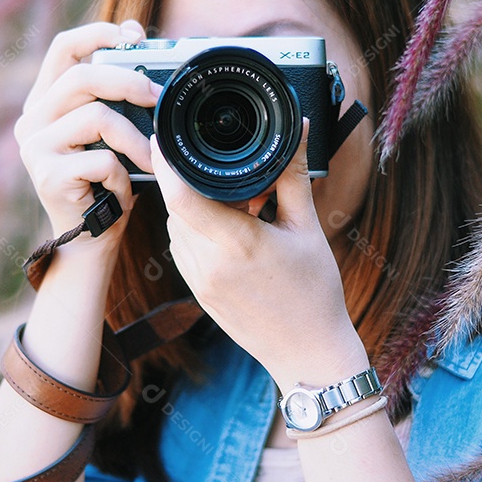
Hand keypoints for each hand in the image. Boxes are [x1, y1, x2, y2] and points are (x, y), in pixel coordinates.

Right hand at [14, 20, 160, 251]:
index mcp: (46, 101)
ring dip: (135, 140)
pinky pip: (101, 160)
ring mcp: (35, 148)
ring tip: (149, 160)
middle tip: (158, 97)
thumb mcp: (110, 135)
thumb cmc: (106, 184)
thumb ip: (115, 100)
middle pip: (81, 77)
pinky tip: (121, 191)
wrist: (90, 242)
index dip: (98, 33)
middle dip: (128, 82)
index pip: (63, 47)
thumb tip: (146, 58)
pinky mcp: (46, 176)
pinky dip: (122, 175)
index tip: (134, 35)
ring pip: (97, 118)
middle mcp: (32, 120)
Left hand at [150, 123, 369, 389]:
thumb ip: (294, 174)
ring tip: (238, 206)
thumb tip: (302, 127)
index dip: (166, 163)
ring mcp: (199, 282)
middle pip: (176, 206)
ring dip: (193, 206)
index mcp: (237, 244)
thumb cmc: (315, 292)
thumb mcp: (308, 227)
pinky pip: (181, 247)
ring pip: (175, 226)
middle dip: (190, 181)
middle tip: (225, 172)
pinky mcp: (197, 293)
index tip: (166, 136)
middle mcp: (209, 264)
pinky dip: (196, 229)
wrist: (310, 354)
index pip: (181, 196)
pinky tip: (229, 229)